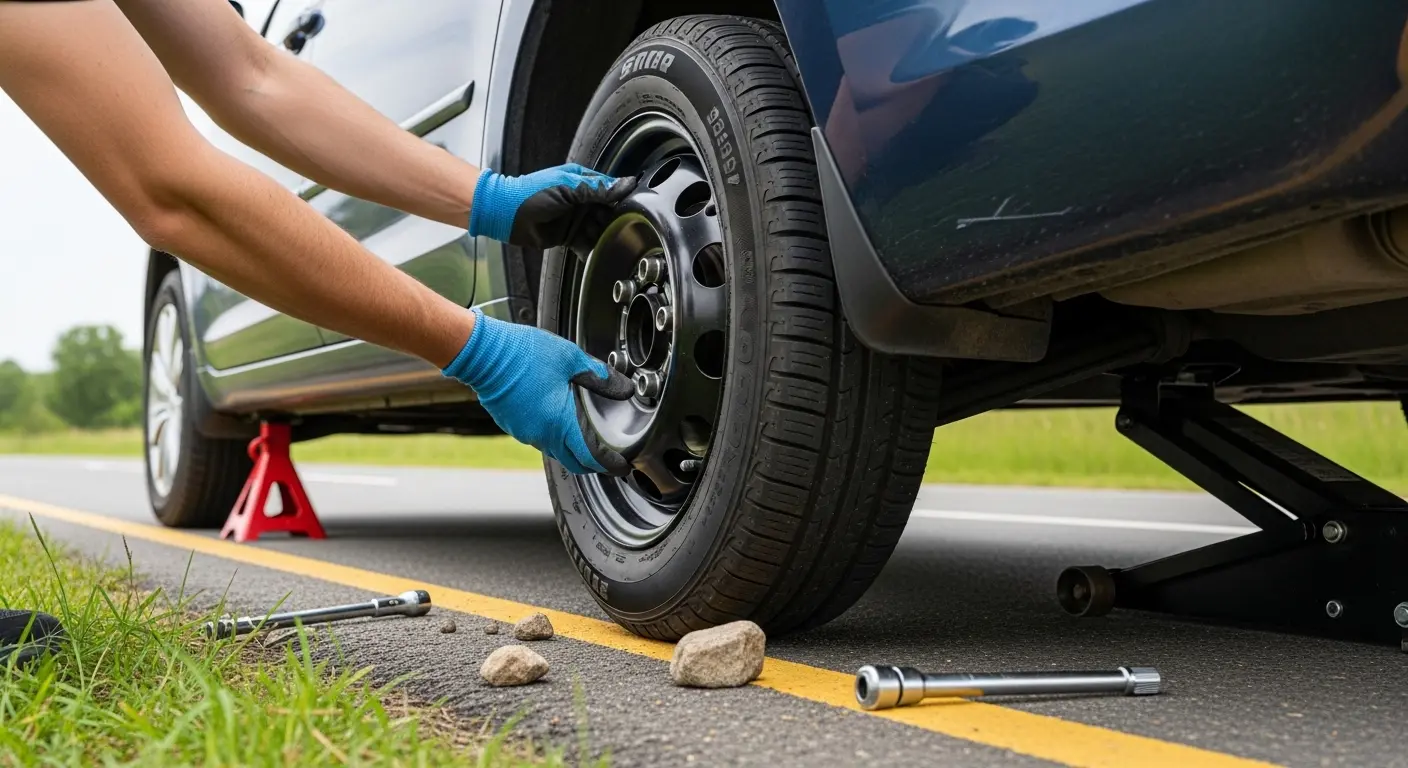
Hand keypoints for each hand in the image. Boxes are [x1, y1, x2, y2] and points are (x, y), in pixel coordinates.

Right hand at [442, 308, 633, 474]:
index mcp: (559, 422)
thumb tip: (624, 389)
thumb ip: (600, 377)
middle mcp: (541, 434)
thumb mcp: (571, 359)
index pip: (591, 457)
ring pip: (555, 451)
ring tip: (586, 436)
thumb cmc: (523, 353)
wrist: (483, 353)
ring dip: (572, 449)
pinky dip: (554, 436)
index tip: (622, 466)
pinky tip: (559, 419)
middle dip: (593, 465)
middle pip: (573, 462)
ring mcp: (524, 432)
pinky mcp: (512, 426)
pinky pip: (539, 439)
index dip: (610, 464)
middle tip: (608, 459)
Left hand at [468, 163, 635, 249]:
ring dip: (605, 237)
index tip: (636, 209)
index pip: (610, 189)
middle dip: (615, 222)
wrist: (506, 215)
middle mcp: (581, 200)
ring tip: (613, 245)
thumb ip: (596, 189)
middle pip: (607, 212)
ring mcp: (575, 218)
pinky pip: (585, 244)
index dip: (622, 199)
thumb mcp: (567, 187)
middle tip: (625, 231)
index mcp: (581, 182)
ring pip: (598, 229)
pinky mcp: (568, 235)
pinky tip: (599, 255)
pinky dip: (592, 250)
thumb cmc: (531, 194)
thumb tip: (625, 184)